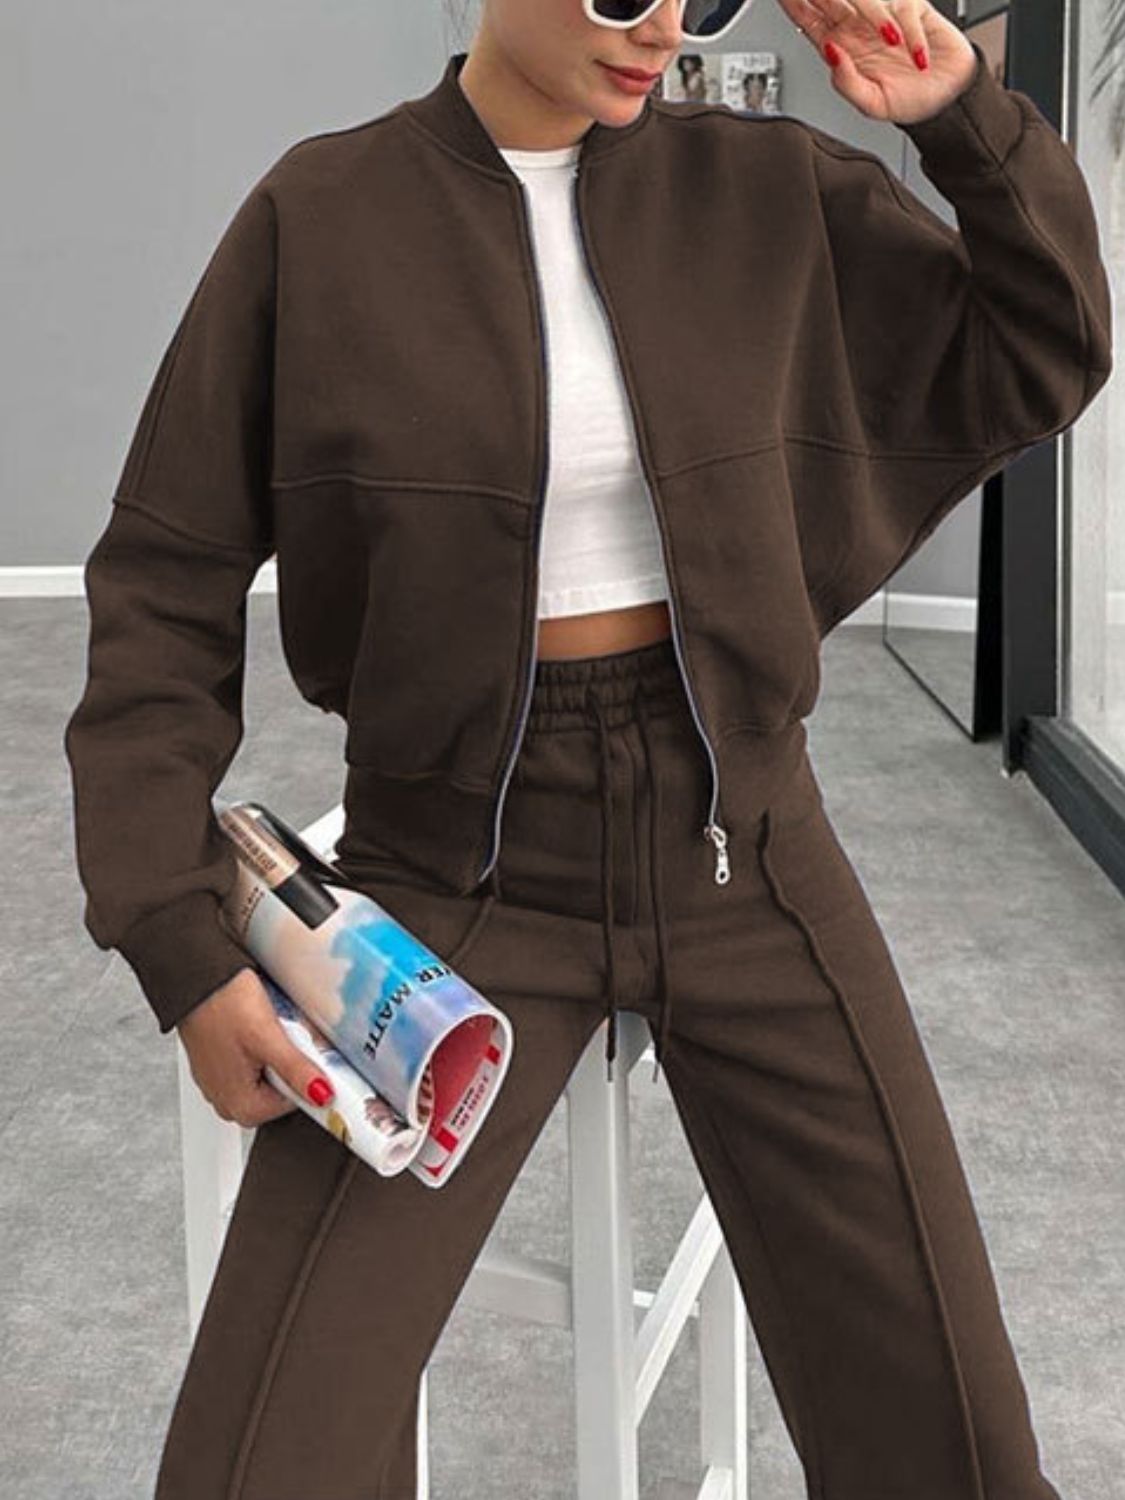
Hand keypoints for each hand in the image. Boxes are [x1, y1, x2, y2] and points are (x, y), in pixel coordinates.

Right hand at [176, 965, 334, 1127]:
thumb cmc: (222, 1005)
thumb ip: (297, 1071)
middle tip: (283, 1034)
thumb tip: (323, 1095)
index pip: (298, 1102)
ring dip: (279, 1052)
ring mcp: (223, 1084)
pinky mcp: (222, 1065)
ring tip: (268, 1028)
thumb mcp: (268, 1038)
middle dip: (292, 1062)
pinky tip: (257, 1026)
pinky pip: (255, 1062)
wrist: (195, 979)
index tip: (304, 1048)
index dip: (308, 1073)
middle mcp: (228, 1102)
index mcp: (242, 1106)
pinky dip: (263, 1045)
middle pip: (283, 1090)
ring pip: (270, 1074)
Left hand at [776, 0, 978, 123]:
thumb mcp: (872, 103)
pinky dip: (911, 35)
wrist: (949, 97)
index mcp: (841, 46)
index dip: (795, 5)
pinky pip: (904, 10)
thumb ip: (846, 82)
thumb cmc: (909, 100)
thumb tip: (830, 51)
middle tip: (830, 3)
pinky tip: (917, 57)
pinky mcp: (912, 8)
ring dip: (875, 16)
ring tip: (890, 44)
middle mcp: (858, 25)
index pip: (809, 19)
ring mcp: (884, 14)